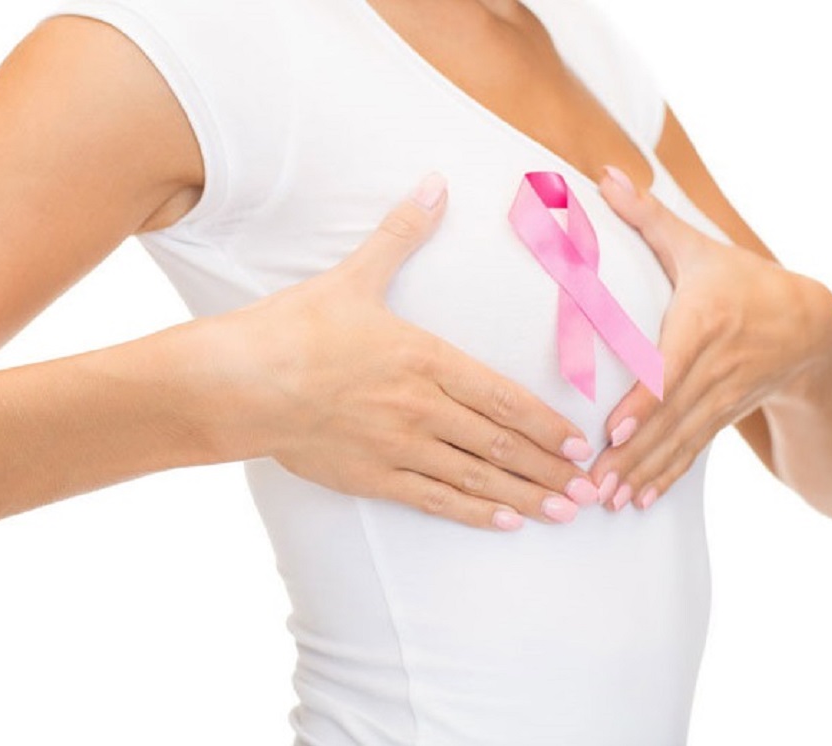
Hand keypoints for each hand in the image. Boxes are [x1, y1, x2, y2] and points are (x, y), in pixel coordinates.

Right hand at [216, 173, 600, 530]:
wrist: (240, 381)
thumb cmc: (294, 328)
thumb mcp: (353, 276)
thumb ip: (401, 234)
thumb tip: (435, 183)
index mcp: (424, 358)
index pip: (502, 397)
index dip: (546, 422)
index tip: (580, 440)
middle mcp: (420, 408)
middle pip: (500, 444)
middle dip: (550, 467)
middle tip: (591, 486)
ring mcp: (396, 446)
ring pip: (475, 477)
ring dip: (525, 496)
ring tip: (565, 512)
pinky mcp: (369, 477)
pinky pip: (433, 499)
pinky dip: (473, 512)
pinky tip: (504, 523)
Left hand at [587, 166, 831, 510]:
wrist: (807, 324)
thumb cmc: (737, 279)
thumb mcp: (699, 246)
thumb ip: (648, 218)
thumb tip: (604, 175)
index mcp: (707, 321)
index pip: (672, 366)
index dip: (647, 400)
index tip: (616, 430)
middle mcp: (718, 365)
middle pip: (671, 415)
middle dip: (633, 453)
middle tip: (592, 484)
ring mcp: (723, 396)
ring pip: (680, 441)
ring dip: (643, 474)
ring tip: (606, 501)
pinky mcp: (723, 416)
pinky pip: (692, 451)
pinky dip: (665, 478)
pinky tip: (637, 503)